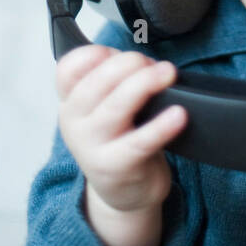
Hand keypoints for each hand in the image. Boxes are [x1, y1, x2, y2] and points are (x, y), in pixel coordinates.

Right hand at [56, 44, 187, 215]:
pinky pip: (139, 143)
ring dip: (144, 84)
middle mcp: (74, 123)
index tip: (116, 52)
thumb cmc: (119, 139)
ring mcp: (92, 147)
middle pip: (95, 83)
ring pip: (115, 108)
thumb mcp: (105, 108)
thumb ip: (116, 80)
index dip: (92, 54)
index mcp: (71, 101)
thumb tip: (144, 62)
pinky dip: (161, 126)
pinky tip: (178, 115)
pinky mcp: (116, 168)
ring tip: (168, 74)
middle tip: (155, 64)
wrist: (123, 193)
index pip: (67, 70)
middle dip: (128, 64)